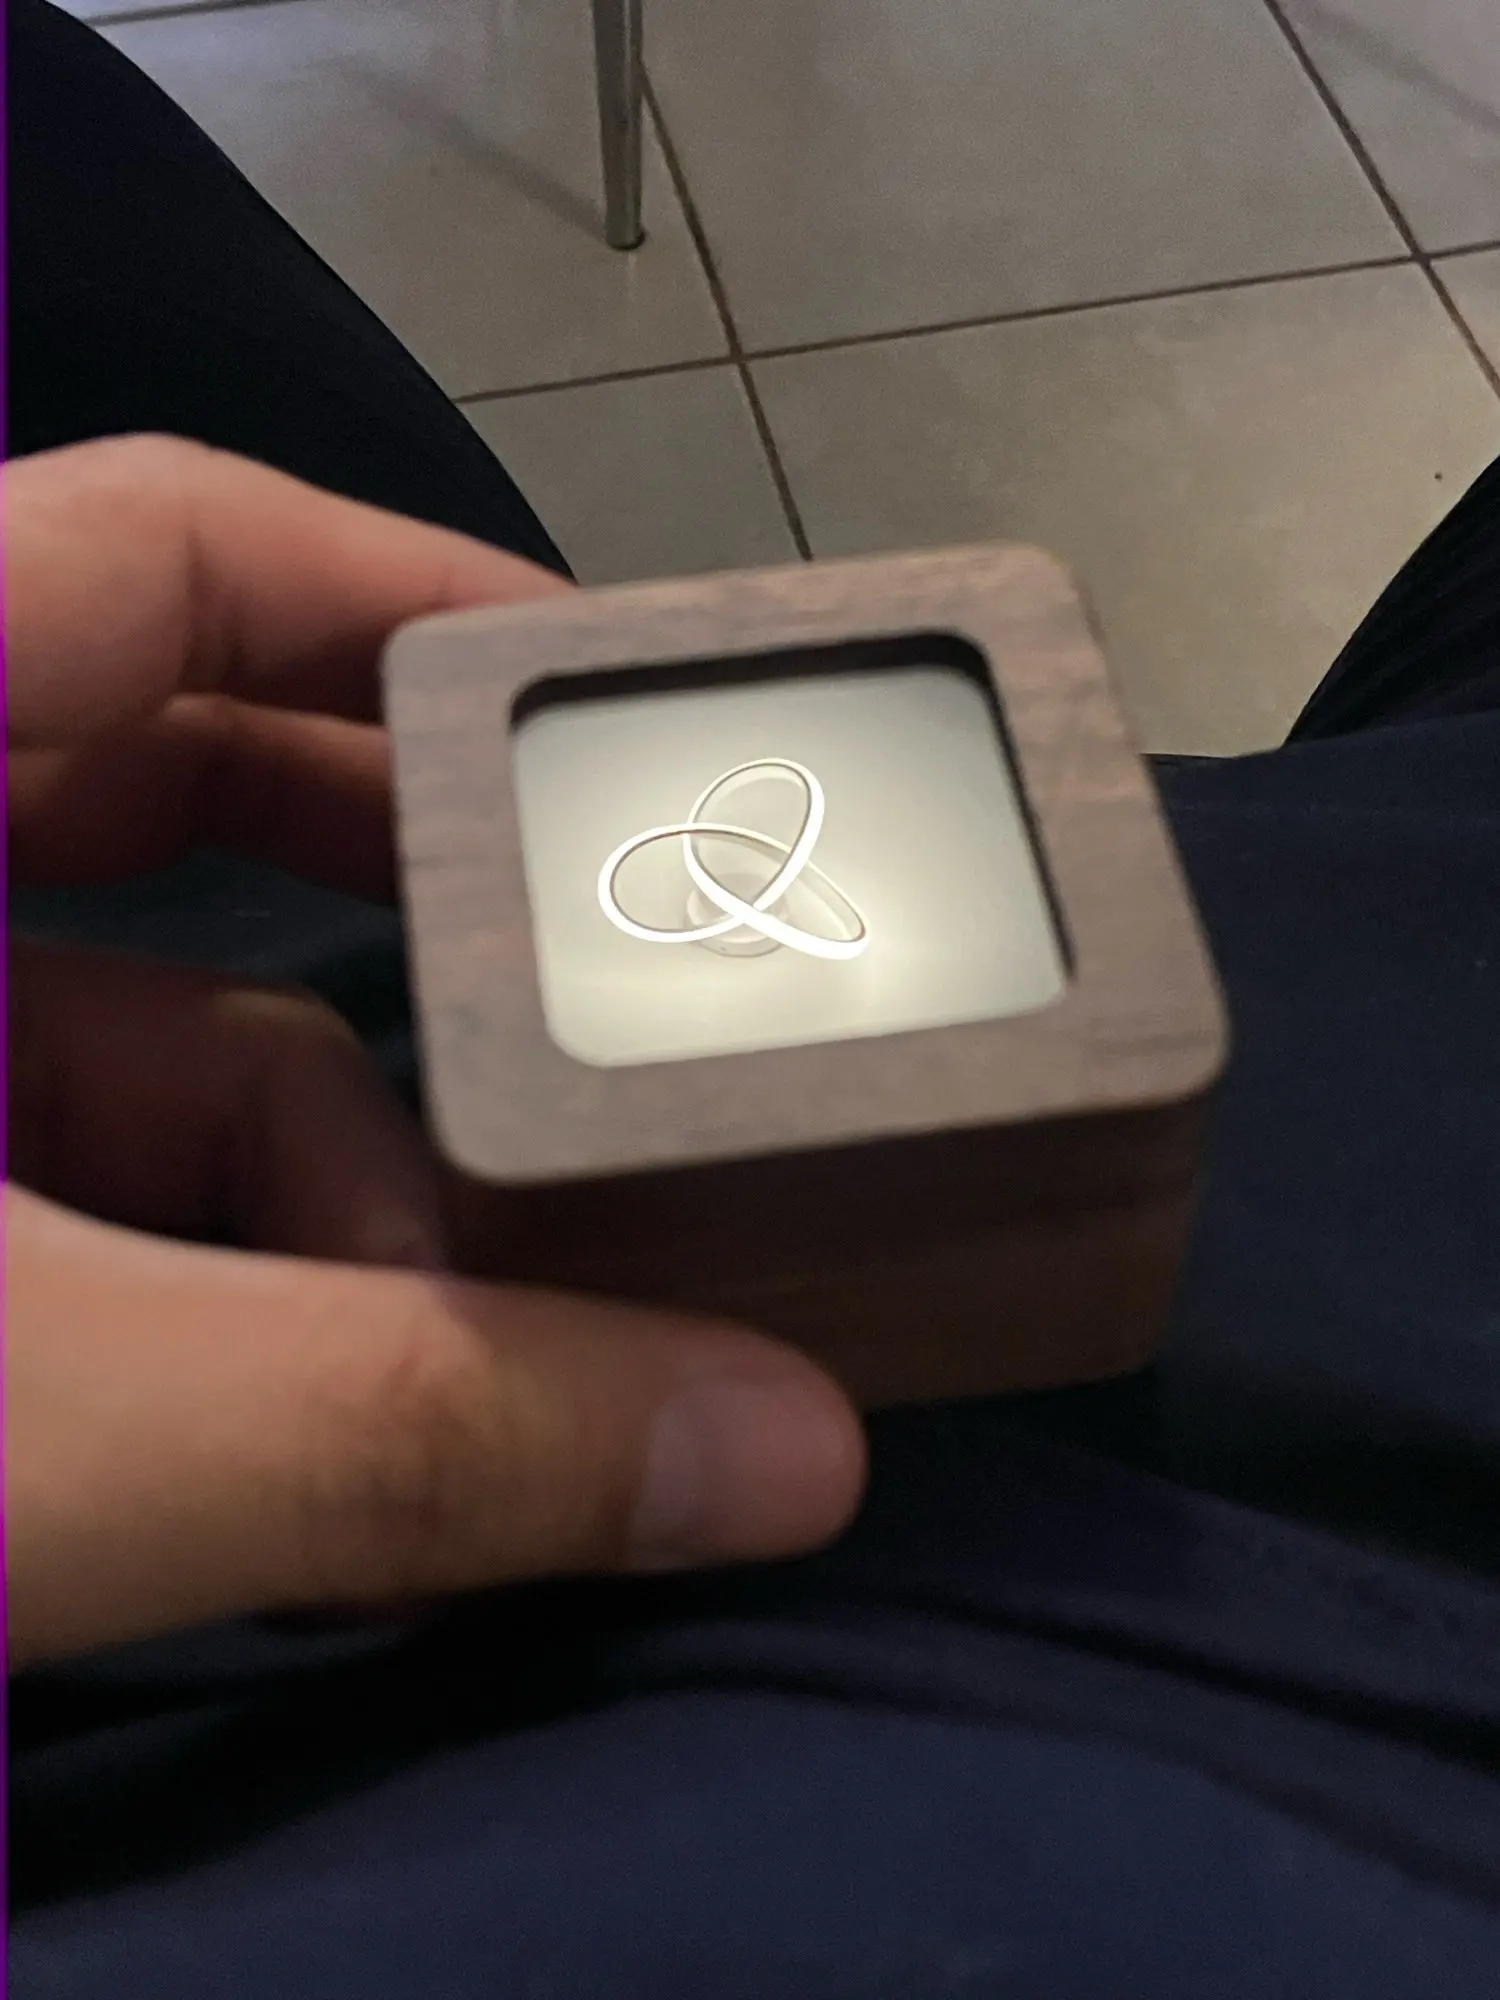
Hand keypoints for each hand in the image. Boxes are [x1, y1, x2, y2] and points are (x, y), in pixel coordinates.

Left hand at [5, 438, 864, 1669]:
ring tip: (480, 1367)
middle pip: (161, 774)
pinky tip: (295, 1432)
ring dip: (319, 1193)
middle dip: (407, 938)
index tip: (621, 714)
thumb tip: (785, 1454)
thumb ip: (394, 1427)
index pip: (166, 543)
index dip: (412, 597)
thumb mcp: (32, 1423)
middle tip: (607, 1025)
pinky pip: (39, 1161)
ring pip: (119, 1028)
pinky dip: (186, 1272)